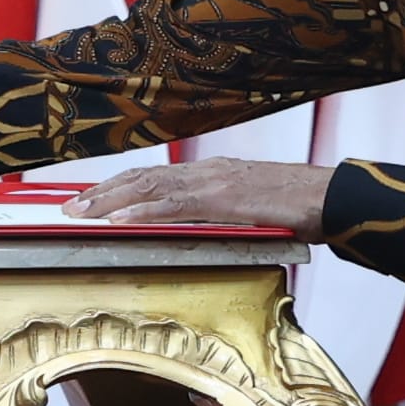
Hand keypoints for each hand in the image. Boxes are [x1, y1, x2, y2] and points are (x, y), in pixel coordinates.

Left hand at [69, 154, 329, 233]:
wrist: (337, 198)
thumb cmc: (301, 208)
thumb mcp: (252, 212)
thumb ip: (221, 218)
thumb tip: (197, 234)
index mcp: (212, 174)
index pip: (154, 177)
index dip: (117, 187)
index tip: (88, 198)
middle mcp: (207, 171)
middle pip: (142, 179)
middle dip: (101, 193)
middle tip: (67, 208)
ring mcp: (215, 182)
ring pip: (150, 189)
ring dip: (109, 202)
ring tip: (78, 214)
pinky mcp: (225, 200)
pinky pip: (175, 207)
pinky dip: (141, 214)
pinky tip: (118, 222)